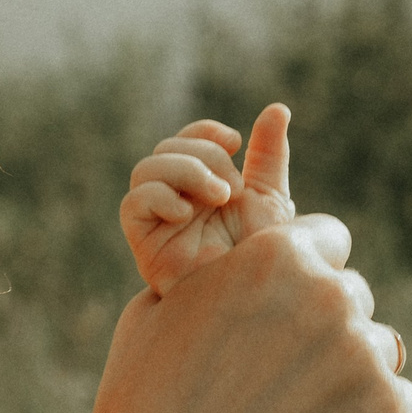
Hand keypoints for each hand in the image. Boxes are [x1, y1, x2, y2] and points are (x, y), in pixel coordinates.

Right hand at [88, 108, 411, 412]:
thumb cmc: (149, 400)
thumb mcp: (165, 306)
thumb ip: (222, 269)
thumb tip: (247, 251)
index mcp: (277, 256)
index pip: (328, 239)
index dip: (305, 272)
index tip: (287, 305)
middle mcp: (330, 295)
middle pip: (352, 294)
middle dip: (325, 323)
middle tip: (285, 372)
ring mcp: (365, 354)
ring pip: (378, 347)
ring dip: (350, 370)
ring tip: (298, 412)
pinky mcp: (388, 412)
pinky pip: (400, 399)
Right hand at [122, 109, 303, 296]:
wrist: (262, 304)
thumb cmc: (267, 259)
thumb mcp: (271, 197)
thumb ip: (269, 155)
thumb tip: (278, 108)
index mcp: (201, 187)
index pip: (185, 141)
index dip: (204, 131)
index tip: (234, 141)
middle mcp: (176, 200)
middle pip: (166, 150)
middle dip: (203, 156)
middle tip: (233, 187)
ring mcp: (159, 222)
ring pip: (146, 170)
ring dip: (186, 171)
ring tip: (220, 196)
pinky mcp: (146, 245)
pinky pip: (133, 205)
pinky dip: (160, 196)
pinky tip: (188, 213)